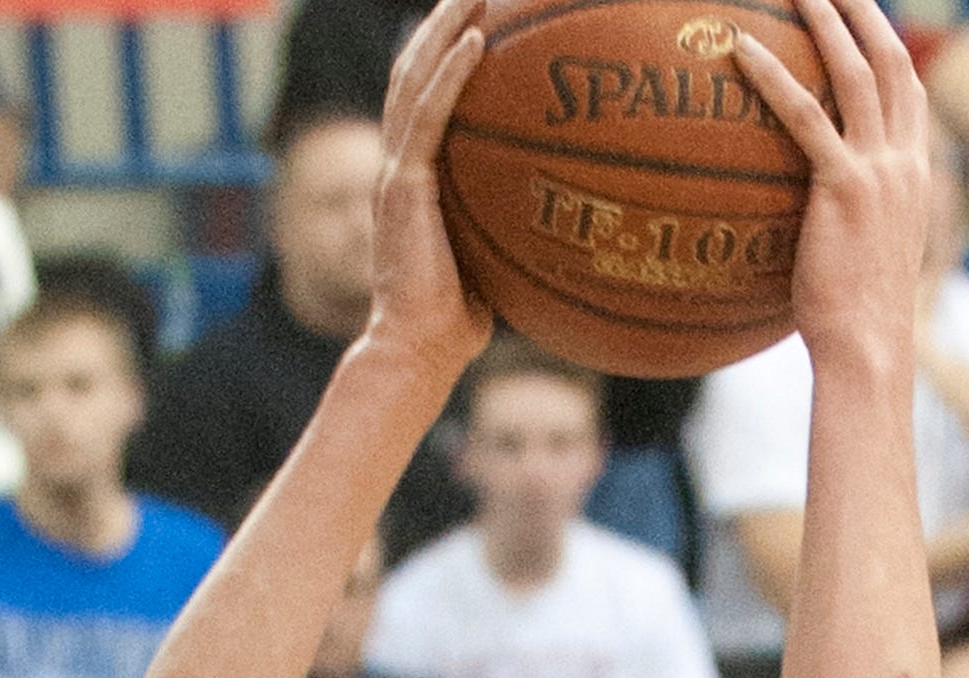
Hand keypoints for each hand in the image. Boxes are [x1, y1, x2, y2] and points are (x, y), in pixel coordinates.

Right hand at [361, 0, 491, 380]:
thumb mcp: (495, 257)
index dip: (446, 51)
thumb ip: (514, 222)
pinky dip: (449, 75)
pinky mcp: (402, 189)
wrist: (418, 352)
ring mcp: (396, 174)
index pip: (425, 98)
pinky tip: (476, 40)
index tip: (483, 15)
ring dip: (444, 28)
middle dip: (444, 20)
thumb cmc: (460, 322)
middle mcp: (398, 166)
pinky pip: (427, 118)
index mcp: (415, 178)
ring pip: (413, 80)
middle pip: (414, 72)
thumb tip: (573, 212)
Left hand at [734, 0, 929, 369]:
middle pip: (889, 63)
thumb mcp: (865, 259)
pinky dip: (774, 78)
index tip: (867, 21)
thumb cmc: (855, 320)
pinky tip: (743, 50)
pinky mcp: (843, 188)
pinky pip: (805, 118)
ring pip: (855, 73)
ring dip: (827, 23)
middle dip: (864, 14)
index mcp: (914, 172)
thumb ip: (851, 225)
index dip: (888, 49)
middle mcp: (904, 160)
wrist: (868, 346)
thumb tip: (816, 228)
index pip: (908, 91)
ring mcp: (878, 169)